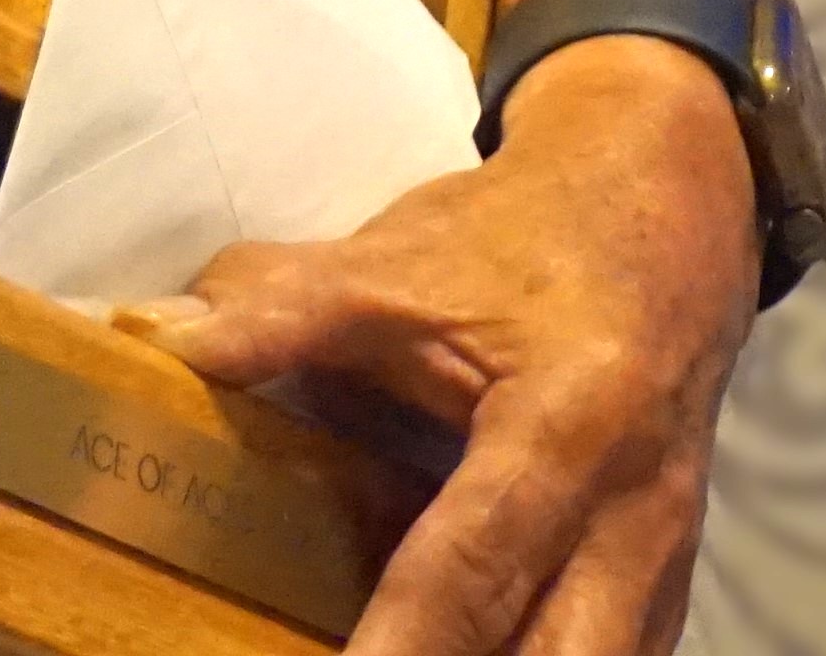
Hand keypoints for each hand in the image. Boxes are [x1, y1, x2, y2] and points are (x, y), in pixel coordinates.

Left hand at [122, 42, 757, 655]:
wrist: (668, 213)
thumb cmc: (525, 236)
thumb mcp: (399, 263)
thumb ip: (281, 310)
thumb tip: (157, 337)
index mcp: (570, 421)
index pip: (472, 565)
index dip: (399, 645)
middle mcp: (636, 513)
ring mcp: (665, 562)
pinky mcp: (667, 586)